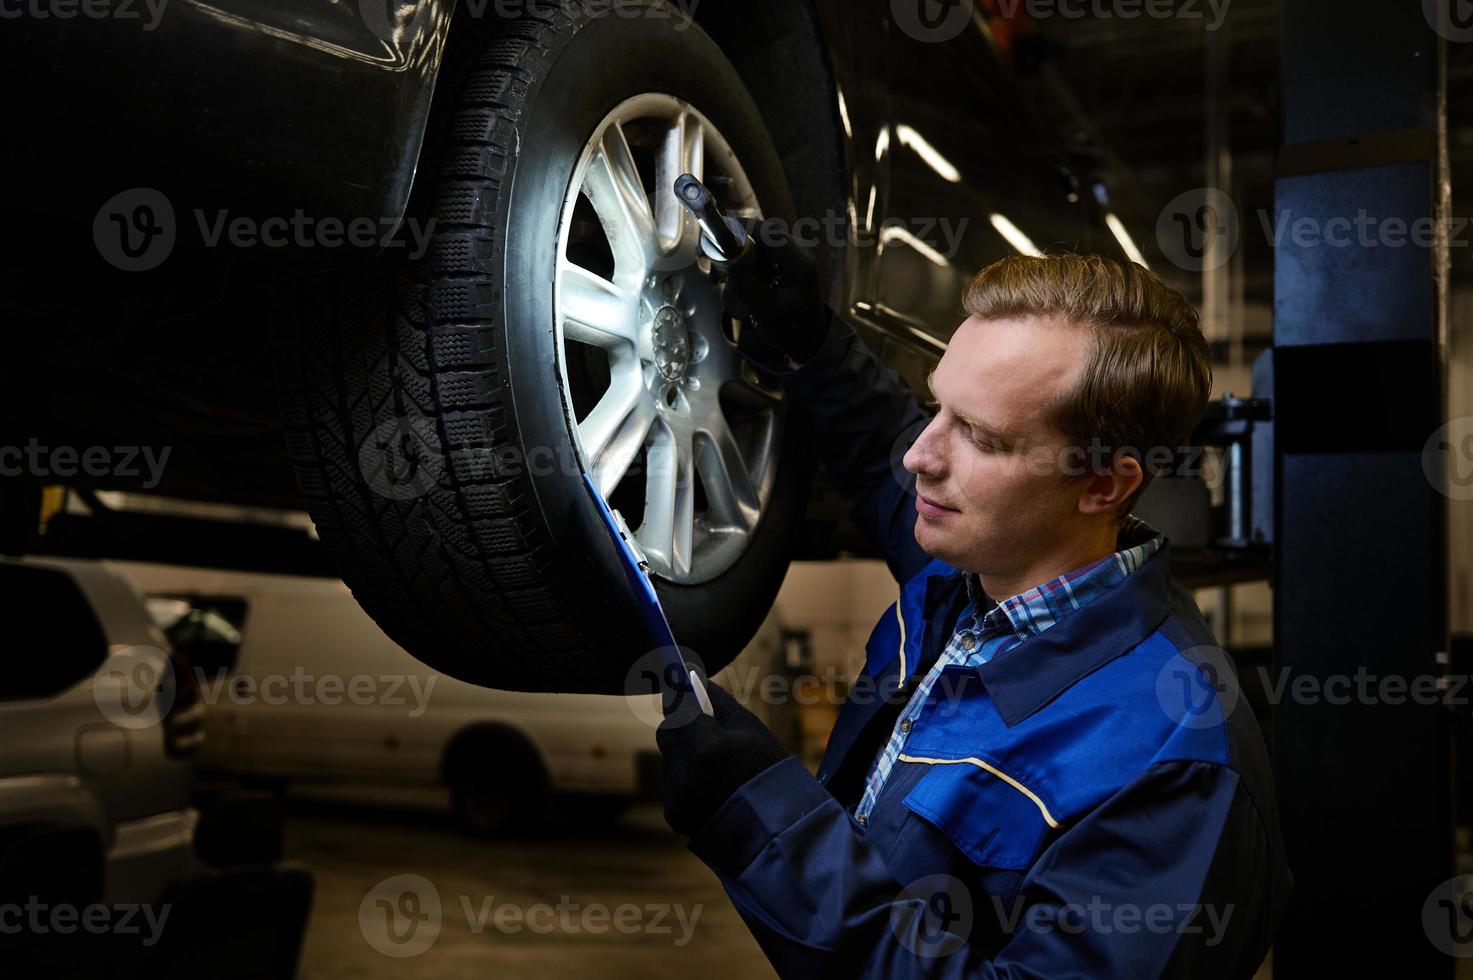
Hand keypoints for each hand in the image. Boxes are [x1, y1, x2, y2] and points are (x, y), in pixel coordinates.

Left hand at [655, 679, 790, 836]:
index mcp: (706, 746)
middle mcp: (684, 773)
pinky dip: (688, 783)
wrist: (779, 835)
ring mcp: (677, 797)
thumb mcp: (752, 732)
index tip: (680, 685)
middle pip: (668, 733)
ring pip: (671, 760)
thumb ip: (719, 703)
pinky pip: (674, 786)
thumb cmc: (772, 775)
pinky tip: (715, 791)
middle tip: (703, 724)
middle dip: (682, 725)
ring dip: (687, 756)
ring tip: (719, 768)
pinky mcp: (675, 816)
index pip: (677, 706)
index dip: (678, 694)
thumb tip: (695, 677)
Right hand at [719, 233, 831, 365]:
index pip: (766, 232)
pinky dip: (738, 265)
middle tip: (709, 263)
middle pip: (756, 234)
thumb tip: (727, 272)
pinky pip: (754, 254)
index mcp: (798, 260)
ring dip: (732, 257)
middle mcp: (794, 251)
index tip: (712, 243)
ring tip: (716, 278)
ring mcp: (786, 256)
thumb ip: (749, 291)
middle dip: (730, 246)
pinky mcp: (778, 263)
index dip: (738, 231)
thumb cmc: (794, 327)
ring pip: (752, 243)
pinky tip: (727, 280)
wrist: (808, 337)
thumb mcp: (769, 313)